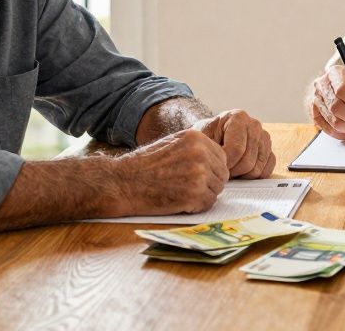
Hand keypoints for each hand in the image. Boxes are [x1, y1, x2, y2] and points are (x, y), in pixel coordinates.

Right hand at [112, 128, 229, 214]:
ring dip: (203, 195)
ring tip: (182, 193)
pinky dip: (197, 207)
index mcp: (197, 138)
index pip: (221, 157)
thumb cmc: (144, 165)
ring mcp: (199, 175)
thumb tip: (216, 159)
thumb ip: (195, 148)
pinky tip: (181, 202)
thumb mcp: (171, 143)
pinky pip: (208, 203)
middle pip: (222, 174)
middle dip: (209, 183)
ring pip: (217, 190)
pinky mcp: (194, 195)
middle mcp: (201, 154)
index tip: (198, 176)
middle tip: (190, 188)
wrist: (123, 182)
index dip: (211, 169)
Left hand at [196, 110, 275, 177]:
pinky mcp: (269, 149)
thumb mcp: (202, 139)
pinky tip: (241, 173)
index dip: (225, 165)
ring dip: (241, 176)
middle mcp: (254, 125)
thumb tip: (219, 168)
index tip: (215, 167)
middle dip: (232, 172)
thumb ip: (208, 150)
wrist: (213, 134)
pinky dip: (253, 177)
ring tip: (229, 171)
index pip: (236, 149)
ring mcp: (264, 137)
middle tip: (221, 172)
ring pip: (257, 169)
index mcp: (238, 118)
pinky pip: (267, 170)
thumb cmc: (207, 136)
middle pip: (248, 161)